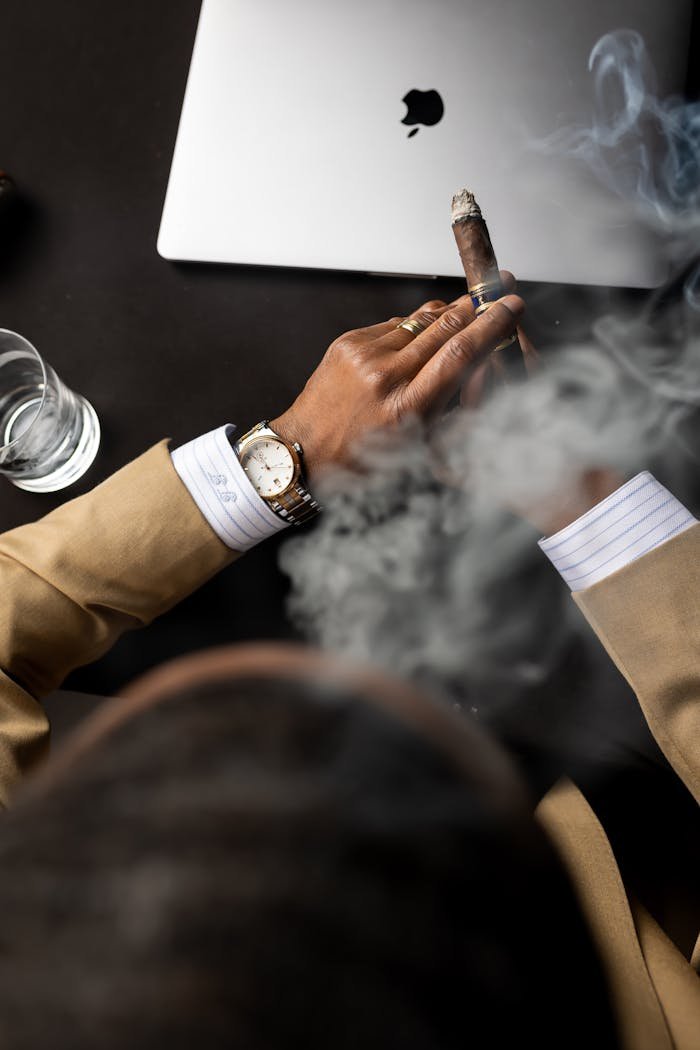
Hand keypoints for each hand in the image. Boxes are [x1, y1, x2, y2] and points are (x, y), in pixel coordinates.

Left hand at [271, 275, 523, 478]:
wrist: (304, 452)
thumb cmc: (361, 459)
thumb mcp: (416, 448)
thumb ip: (450, 408)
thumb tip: (481, 364)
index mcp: (408, 408)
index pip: (461, 353)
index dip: (492, 324)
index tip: (512, 306)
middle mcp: (386, 376)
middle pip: (445, 326)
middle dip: (479, 305)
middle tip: (502, 284)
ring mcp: (364, 356)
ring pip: (420, 320)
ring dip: (449, 313)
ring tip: (470, 306)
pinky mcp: (348, 343)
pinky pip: (393, 326)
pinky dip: (413, 329)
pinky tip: (421, 337)